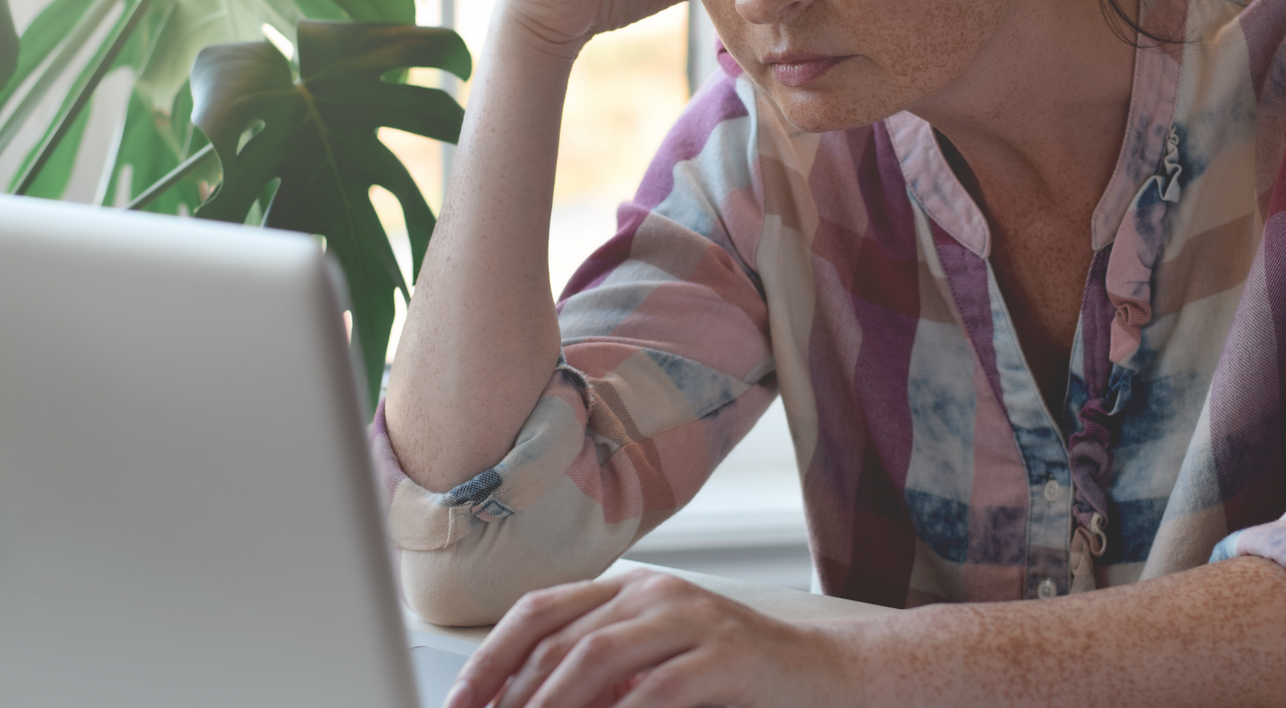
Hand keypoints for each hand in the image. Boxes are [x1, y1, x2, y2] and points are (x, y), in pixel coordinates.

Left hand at [443, 568, 859, 707]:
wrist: (825, 673)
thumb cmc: (735, 676)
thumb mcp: (656, 667)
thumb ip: (600, 677)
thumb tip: (529, 704)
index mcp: (632, 590)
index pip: (540, 610)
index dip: (490, 657)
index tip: (459, 702)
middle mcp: (656, 593)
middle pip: (558, 635)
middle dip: (511, 691)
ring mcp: (693, 619)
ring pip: (595, 655)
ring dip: (550, 704)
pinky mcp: (725, 656)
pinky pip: (654, 688)